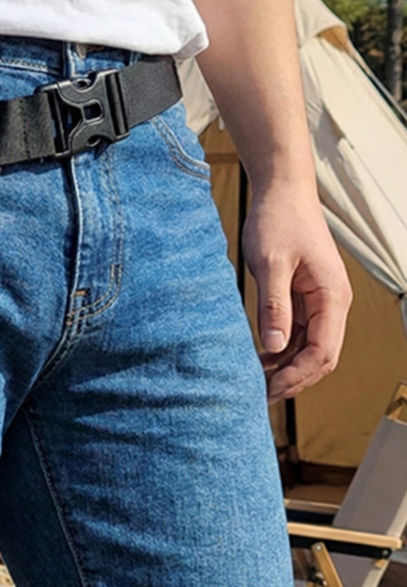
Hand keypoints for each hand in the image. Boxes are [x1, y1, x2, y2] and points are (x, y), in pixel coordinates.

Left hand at [242, 182, 351, 402]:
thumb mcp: (271, 263)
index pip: (323, 351)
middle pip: (320, 356)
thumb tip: (276, 347)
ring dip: (286, 367)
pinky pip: (297, 332)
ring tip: (254, 382)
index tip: (268, 389)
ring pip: (309, 347)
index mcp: (332, 296)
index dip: (297, 375)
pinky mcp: (303, 296)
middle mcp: (332, 303)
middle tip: (258, 395)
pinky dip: (281, 349)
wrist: (281, 192)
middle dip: (293, 378)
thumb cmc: (278, 220)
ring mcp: (319, 300)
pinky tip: (258, 358)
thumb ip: (274, 305)